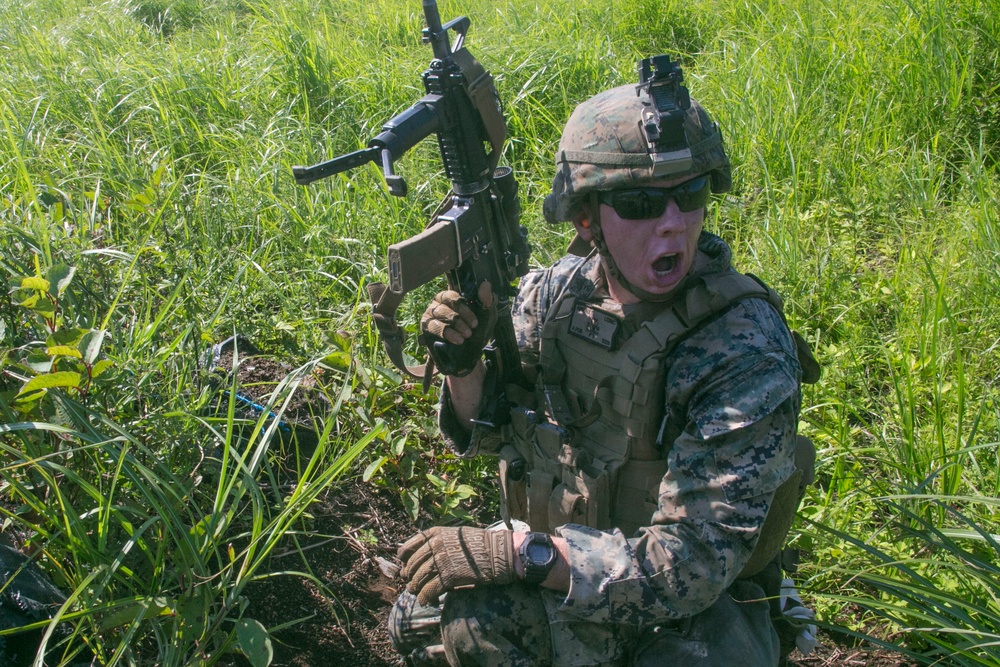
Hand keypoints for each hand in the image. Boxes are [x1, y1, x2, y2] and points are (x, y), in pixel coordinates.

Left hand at [398, 526, 515, 605]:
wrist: (497, 553)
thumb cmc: (479, 544)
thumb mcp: (455, 536)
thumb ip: (437, 543)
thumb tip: (422, 559)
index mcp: (435, 534)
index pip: (408, 547)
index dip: (404, 559)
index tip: (404, 566)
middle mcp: (435, 546)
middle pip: (412, 565)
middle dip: (410, 577)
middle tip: (412, 585)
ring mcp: (441, 561)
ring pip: (418, 579)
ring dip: (416, 589)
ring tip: (419, 594)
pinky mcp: (448, 577)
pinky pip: (428, 590)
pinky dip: (425, 598)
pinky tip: (427, 602)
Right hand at [419, 282, 495, 375]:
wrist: (469, 356)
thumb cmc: (476, 333)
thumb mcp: (487, 317)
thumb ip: (487, 301)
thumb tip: (485, 285)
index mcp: (454, 297)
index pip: (454, 292)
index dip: (464, 306)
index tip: (475, 321)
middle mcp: (439, 302)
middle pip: (447, 301)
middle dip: (462, 316)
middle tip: (472, 328)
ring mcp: (431, 314)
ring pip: (440, 313)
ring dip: (456, 325)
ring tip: (466, 336)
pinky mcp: (426, 327)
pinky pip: (433, 326)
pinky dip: (447, 333)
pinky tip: (457, 340)